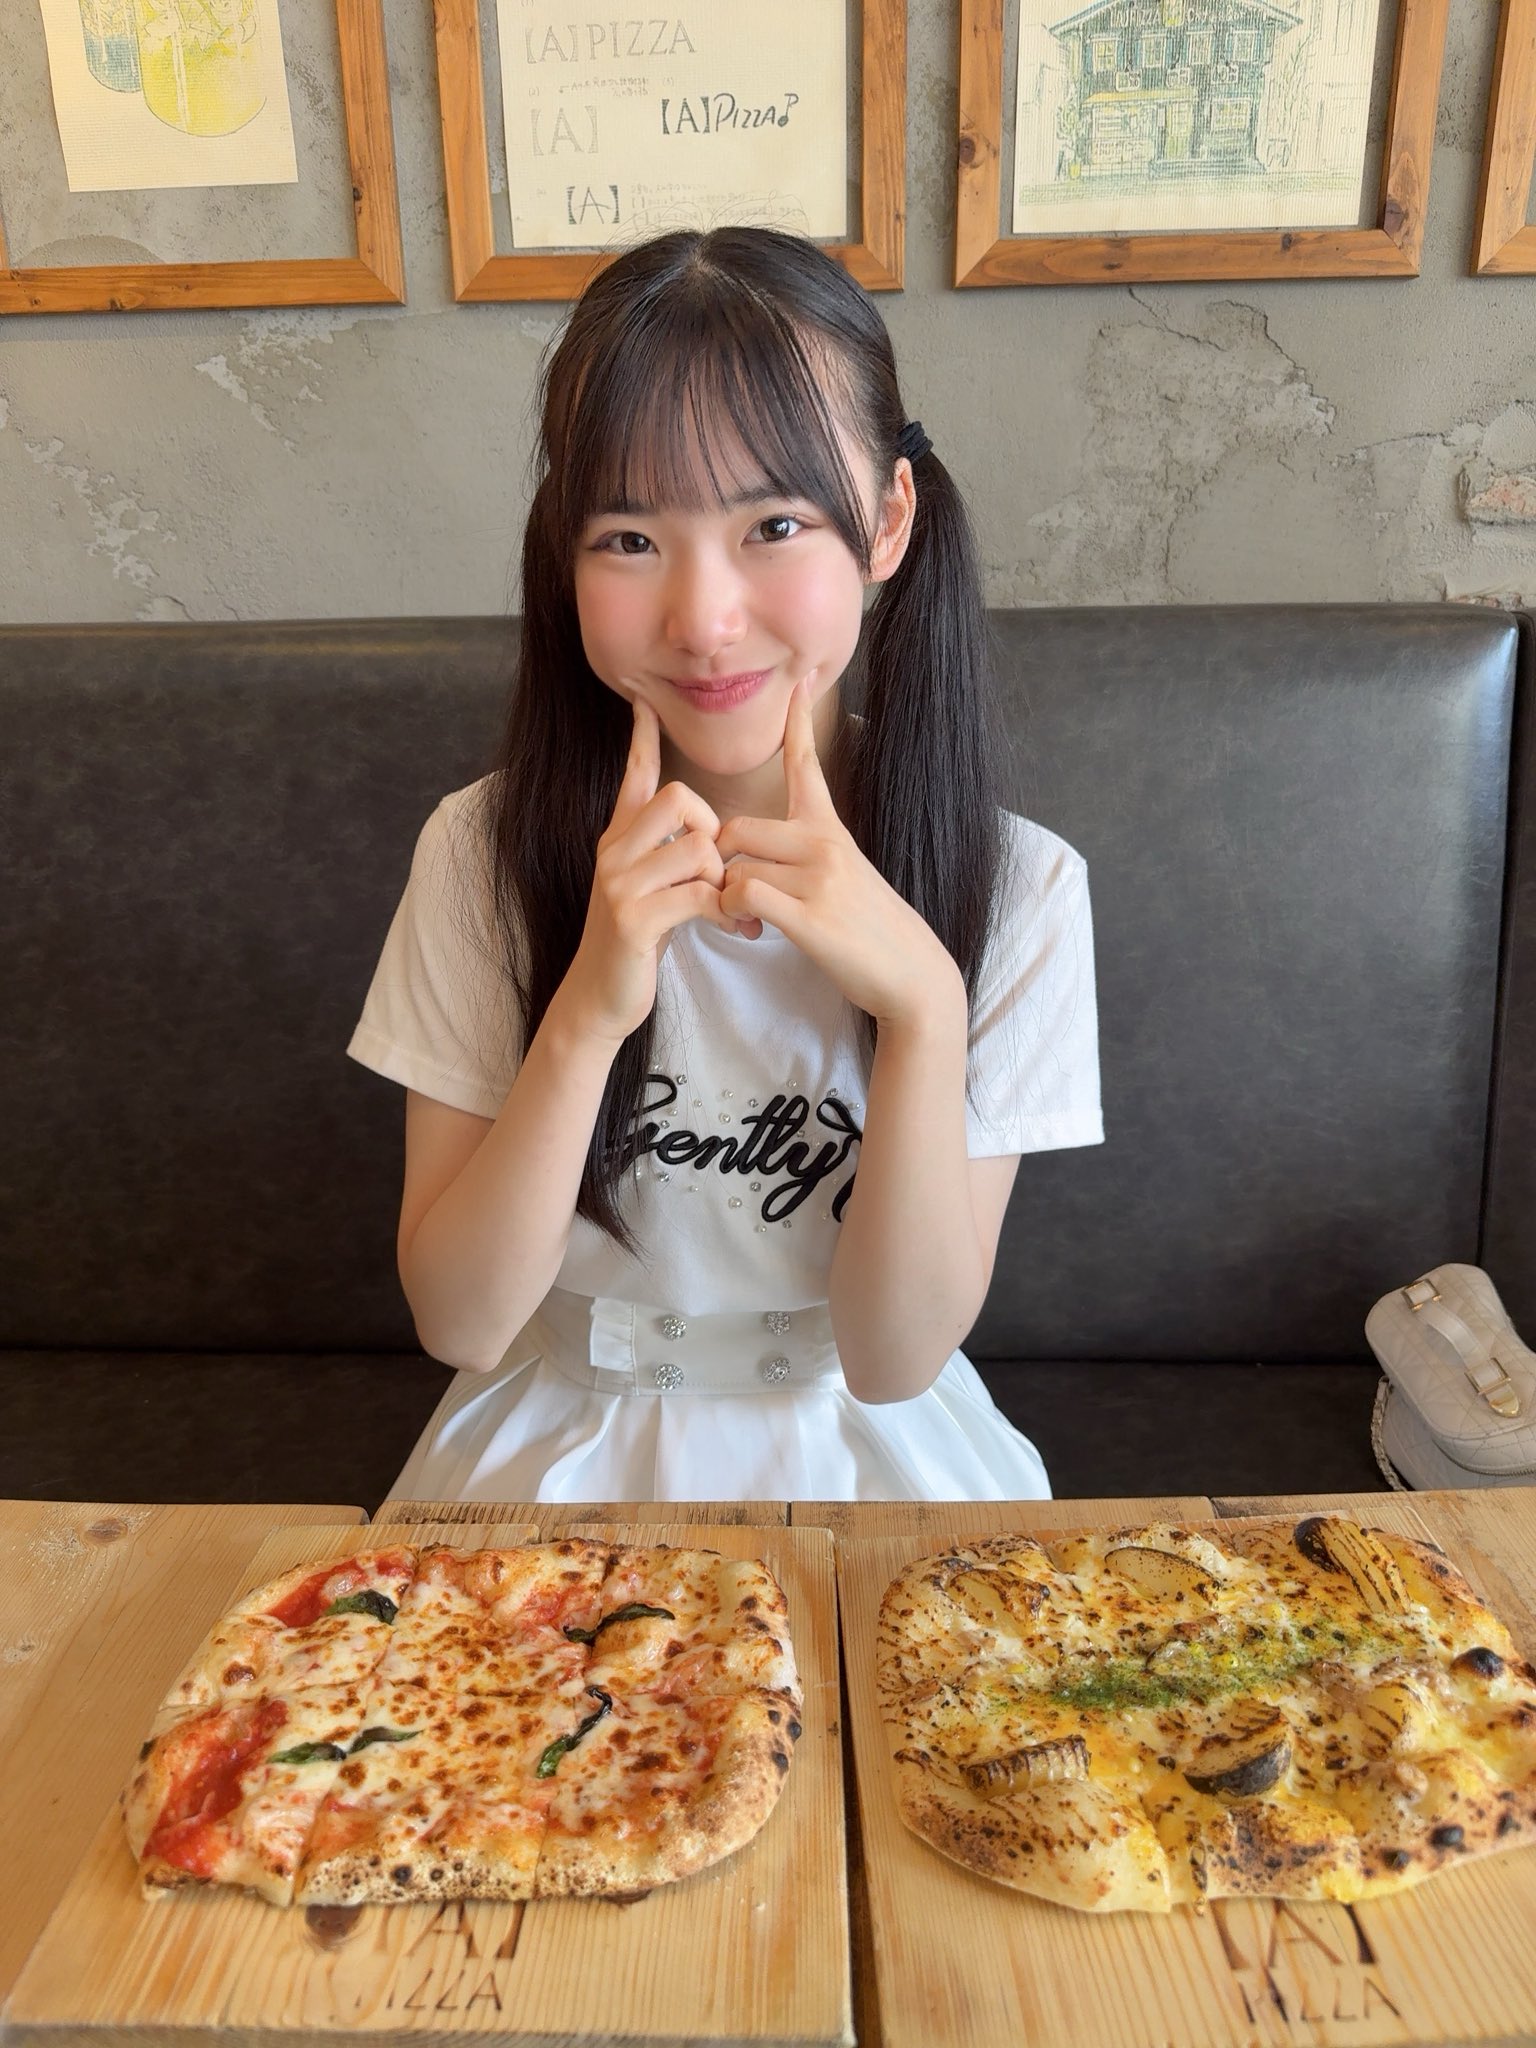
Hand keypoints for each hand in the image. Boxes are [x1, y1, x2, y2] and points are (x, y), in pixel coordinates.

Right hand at [560, 700, 738, 1047]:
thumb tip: (707, 836)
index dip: (642, 739)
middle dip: (716, 832)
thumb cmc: (637, 943)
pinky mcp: (633, 918)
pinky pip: (697, 894)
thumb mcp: (651, 889)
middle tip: (722, 875)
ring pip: (697, 848)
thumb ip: (670, 856)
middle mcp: (614, 851)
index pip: (634, 775)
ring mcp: (620, 883)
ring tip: (733, 911)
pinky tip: (734, 929)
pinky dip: (725, 911)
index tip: (644, 703)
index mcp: (620, 839)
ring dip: (725, 879)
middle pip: (681, 798)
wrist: (601, 997)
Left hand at [716, 678, 963, 1029]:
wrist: (910, 974)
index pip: (807, 765)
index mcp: (832, 830)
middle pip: (737, 827)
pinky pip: (743, 893)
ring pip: (736, 864)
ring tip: (745, 921)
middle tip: (730, 895)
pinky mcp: (810, 915)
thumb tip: (757, 854)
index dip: (798, 723)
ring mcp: (819, 878)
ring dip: (725, 895)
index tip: (796, 684)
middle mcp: (825, 844)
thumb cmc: (872, 930)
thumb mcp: (846, 875)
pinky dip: (731, 912)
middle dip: (721, 862)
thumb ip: (806, 854)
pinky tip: (748, 930)